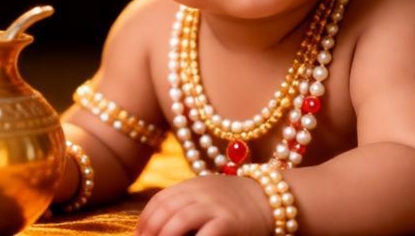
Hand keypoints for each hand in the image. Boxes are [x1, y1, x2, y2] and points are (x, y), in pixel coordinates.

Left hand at [136, 174, 273, 235]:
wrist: (274, 198)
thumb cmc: (239, 203)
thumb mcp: (211, 194)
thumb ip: (189, 203)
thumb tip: (161, 225)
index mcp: (194, 184)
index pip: (160, 200)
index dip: (145, 220)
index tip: (140, 235)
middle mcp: (201, 191)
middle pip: (165, 211)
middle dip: (150, 232)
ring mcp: (214, 205)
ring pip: (177, 222)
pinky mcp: (228, 221)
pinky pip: (203, 235)